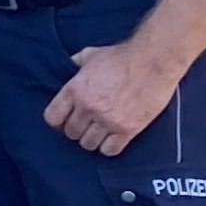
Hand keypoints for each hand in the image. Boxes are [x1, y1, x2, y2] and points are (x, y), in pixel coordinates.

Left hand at [47, 36, 186, 155]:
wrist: (153, 61)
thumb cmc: (122, 56)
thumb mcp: (90, 55)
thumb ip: (75, 64)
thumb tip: (67, 68)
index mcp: (75, 90)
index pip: (52, 118)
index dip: (58, 121)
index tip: (65, 119)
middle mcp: (88, 107)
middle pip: (71, 133)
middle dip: (77, 129)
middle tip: (86, 124)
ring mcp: (108, 120)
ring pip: (88, 144)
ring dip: (93, 139)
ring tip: (99, 132)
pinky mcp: (128, 129)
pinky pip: (110, 150)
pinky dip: (109, 147)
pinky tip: (113, 138)